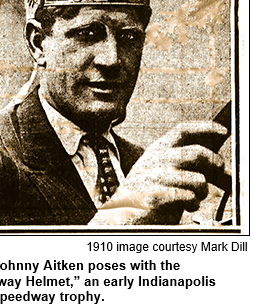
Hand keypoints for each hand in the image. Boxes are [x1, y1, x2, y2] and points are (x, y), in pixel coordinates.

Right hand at [89, 121, 230, 225]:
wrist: (120, 214)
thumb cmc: (148, 191)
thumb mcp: (166, 172)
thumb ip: (189, 166)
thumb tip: (222, 170)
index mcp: (158, 148)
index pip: (183, 130)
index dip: (205, 127)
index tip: (222, 131)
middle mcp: (156, 159)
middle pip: (196, 153)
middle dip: (214, 162)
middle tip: (218, 170)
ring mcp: (154, 178)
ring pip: (198, 179)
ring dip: (203, 190)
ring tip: (196, 195)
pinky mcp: (155, 198)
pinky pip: (189, 197)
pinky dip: (193, 203)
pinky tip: (186, 204)